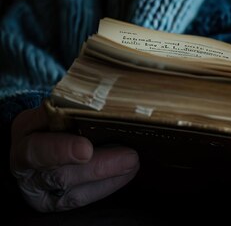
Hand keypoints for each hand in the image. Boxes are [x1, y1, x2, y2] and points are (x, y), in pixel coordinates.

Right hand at [10, 105, 139, 211]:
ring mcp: (40, 189)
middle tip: (129, 157)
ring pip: (73, 191)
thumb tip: (108, 102)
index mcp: (24, 136)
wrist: (41, 139)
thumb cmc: (53, 118)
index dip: (61, 150)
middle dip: (98, 166)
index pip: (37, 148)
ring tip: (132, 162)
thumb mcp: (54, 105)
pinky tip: (126, 173)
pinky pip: (81, 198)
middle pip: (60, 174)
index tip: (86, 149)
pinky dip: (107, 186)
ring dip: (108, 176)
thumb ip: (72, 106)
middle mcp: (27, 168)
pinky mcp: (55, 201)